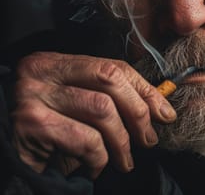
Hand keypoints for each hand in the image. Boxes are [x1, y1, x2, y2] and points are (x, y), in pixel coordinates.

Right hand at [12, 52, 175, 177]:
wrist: (6, 148)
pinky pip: (85, 139)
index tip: (164, 111)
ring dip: (122, 141)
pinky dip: (98, 158)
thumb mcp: (80, 104)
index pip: (113, 66)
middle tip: (148, 138)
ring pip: (102, 110)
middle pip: (109, 79)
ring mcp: (36, 95)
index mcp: (60, 61)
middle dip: (138, 112)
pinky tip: (95, 166)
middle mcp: (45, 71)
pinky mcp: (33, 124)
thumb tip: (158, 107)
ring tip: (125, 159)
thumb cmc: (51, 127)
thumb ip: (111, 98)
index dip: (143, 89)